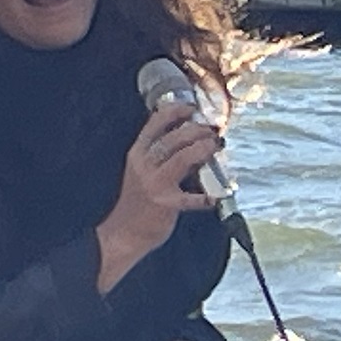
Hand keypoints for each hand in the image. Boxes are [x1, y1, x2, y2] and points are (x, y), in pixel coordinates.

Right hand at [95, 103, 221, 292]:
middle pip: (172, 138)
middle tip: (211, 130)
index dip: (174, 112)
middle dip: (196, 130)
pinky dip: (206, 196)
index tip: (191, 107)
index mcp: (137, 154)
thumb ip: (162, 156)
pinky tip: (217, 195)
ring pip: (182, 158)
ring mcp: (154, 184)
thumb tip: (193, 142)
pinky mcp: (165, 204)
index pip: (154, 124)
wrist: (124, 232)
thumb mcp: (143, 171)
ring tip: (215, 146)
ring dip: (202, 149)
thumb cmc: (138, 202)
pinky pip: (191, 198)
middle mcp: (144, 165)